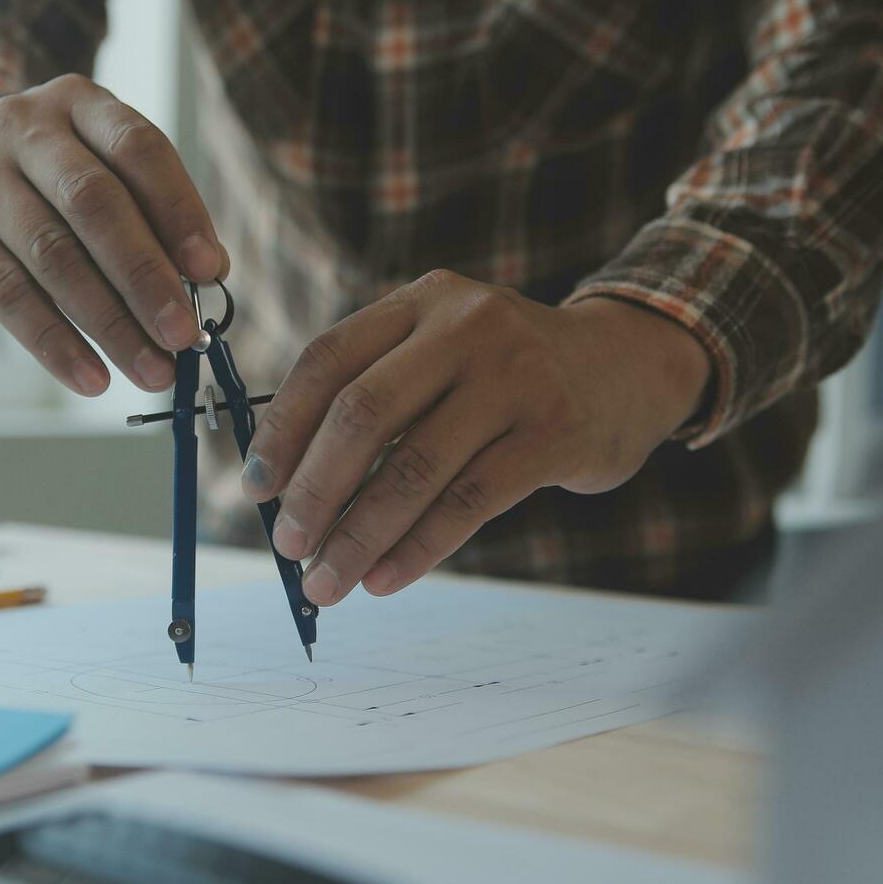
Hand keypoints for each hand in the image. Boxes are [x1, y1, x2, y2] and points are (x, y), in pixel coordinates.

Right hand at [0, 74, 227, 395]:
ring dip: (111, 323)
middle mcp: (21, 126)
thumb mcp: (99, 181)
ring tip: (152, 370)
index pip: (138, 147)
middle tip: (183, 335)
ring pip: (53, 255)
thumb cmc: (46, 192)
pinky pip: (8, 296)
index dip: (178, 210)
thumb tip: (212, 271)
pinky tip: (92, 378)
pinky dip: (56, 343)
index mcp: (78, 104)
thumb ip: (154, 218)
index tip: (209, 270)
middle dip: (145, 276)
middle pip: (94, 203)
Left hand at [239, 270, 710, 605]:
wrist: (627, 368)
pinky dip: (417, 549)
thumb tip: (289, 488)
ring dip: (359, 536)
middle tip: (288, 546)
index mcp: (424, 301)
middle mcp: (467, 327)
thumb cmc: (509, 376)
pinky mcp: (554, 433)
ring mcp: (515, 377)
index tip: (256, 486)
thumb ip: (378, 397)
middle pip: (364, 414)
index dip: (283, 427)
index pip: (329, 359)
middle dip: (315, 490)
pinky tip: (384, 578)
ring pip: (414, 469)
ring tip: (327, 582)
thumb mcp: (445, 352)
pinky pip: (467, 503)